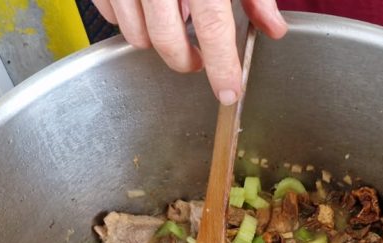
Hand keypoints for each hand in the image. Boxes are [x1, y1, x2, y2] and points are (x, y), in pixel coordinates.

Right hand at [94, 0, 286, 103]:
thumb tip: (273, 28)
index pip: (213, 32)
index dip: (222, 68)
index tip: (230, 94)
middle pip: (167, 42)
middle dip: (186, 59)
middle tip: (199, 55)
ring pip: (134, 35)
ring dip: (156, 39)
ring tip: (171, 19)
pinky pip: (109, 14)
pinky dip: (127, 18)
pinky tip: (144, 5)